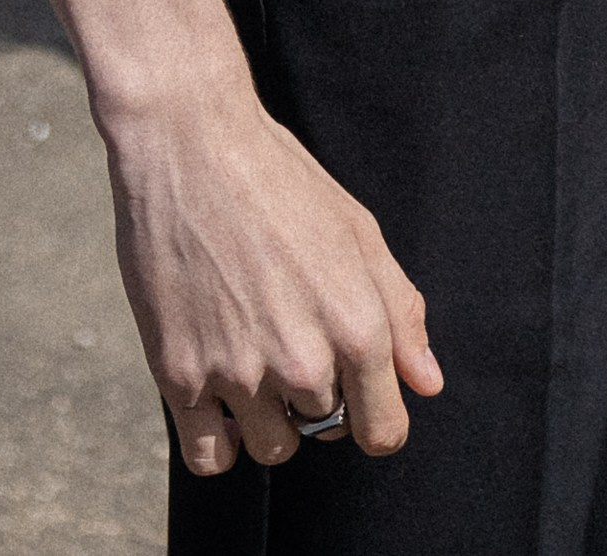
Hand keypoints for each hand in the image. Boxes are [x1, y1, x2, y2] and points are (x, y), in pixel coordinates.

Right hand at [107, 86, 442, 475]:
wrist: (192, 148)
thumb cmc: (282, 182)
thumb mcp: (359, 232)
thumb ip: (400, 312)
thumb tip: (428, 382)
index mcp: (356, 326)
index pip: (383, 430)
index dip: (378, 419)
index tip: (361, 401)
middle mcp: (301, 360)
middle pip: (324, 428)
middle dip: (317, 394)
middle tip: (292, 331)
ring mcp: (237, 373)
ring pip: (271, 447)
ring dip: (269, 418)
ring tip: (256, 354)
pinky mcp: (178, 376)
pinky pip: (210, 458)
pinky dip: (220, 439)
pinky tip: (220, 393)